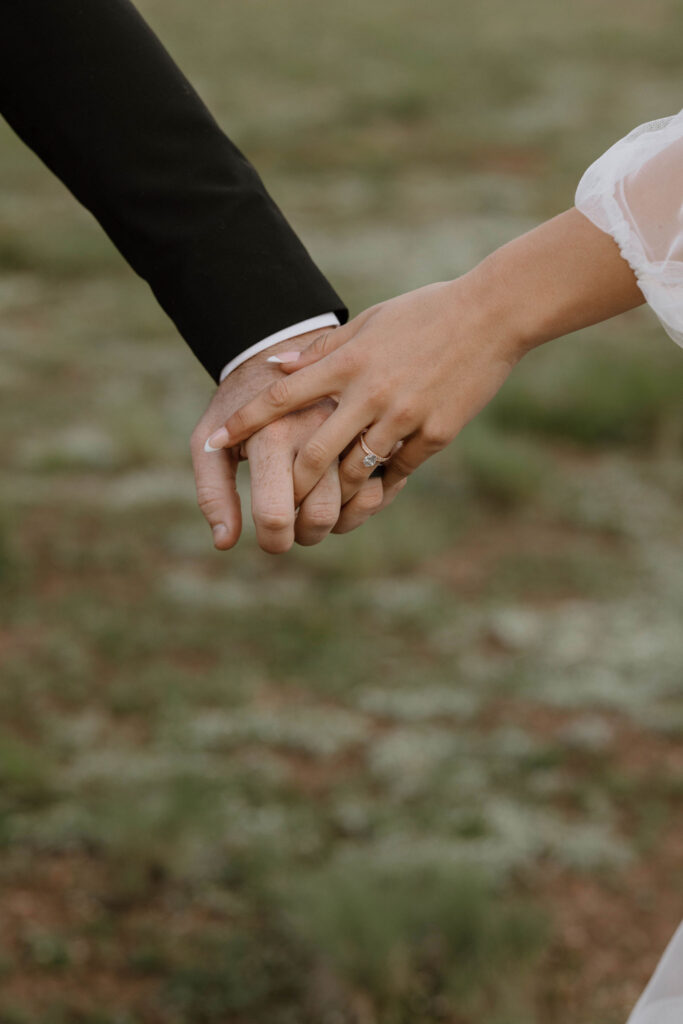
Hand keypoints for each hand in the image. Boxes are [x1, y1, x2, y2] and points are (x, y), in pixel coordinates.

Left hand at [203, 278, 521, 509]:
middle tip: (275, 503)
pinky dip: (378, 485)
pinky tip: (368, 493)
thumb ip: (321, 351)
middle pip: (313, 453)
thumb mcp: (370, 322)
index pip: (282, 396)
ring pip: (353, 472)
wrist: (493, 315)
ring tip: (320, 508)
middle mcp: (370, 392)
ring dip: (332, 494)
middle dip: (289, 484)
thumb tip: (273, 367)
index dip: (245, 421)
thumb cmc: (426, 314)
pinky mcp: (435, 434)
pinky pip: (397, 471)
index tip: (216, 440)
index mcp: (349, 361)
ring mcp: (404, 416)